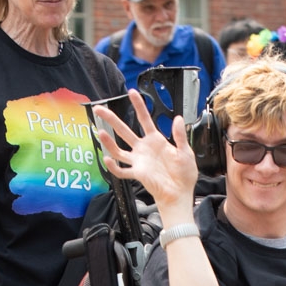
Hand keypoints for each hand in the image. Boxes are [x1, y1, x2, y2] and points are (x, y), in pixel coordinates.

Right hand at [93, 90, 197, 211]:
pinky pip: (122, 171)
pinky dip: (113, 167)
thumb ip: (179, 136)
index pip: (144, 119)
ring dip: (108, 142)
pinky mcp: (137, 174)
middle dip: (111, 119)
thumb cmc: (184, 174)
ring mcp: (138, 161)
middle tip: (99, 109)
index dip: (138, 105)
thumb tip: (177, 119)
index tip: (131, 92)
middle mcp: (143, 148)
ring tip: (101, 132)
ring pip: (118, 149)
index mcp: (155, 140)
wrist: (180, 193)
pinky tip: (107, 159)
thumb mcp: (185, 152)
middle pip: (124, 130)